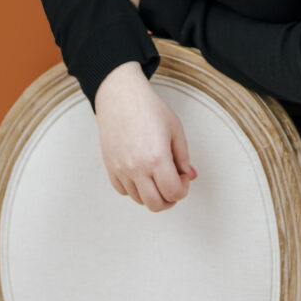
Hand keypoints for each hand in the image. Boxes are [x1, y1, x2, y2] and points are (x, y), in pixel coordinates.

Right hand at [94, 61, 197, 210]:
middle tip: (174, 183)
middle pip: (156, 204)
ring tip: (158, 174)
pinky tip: (142, 173)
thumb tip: (190, 176)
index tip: (184, 176)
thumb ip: (184, 156)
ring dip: (153, 193)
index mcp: (157, 158)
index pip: (173, 192)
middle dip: (170, 198)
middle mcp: (137, 168)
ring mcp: (120, 170)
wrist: (120, 95)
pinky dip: (135, 189)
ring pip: (139, 200)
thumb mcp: (175, 129)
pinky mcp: (109, 167)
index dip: (184, 189)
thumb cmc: (149, 108)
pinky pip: (124, 191)